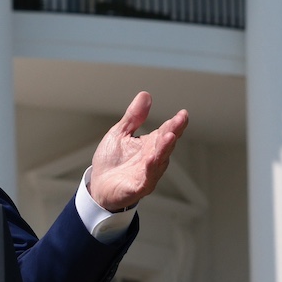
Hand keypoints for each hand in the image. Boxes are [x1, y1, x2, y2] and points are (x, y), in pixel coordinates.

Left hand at [87, 91, 187, 212]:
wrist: (98, 186)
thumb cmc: (111, 161)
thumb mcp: (121, 133)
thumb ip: (134, 117)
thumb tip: (145, 95)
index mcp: (150, 145)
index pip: (165, 132)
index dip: (175, 124)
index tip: (183, 114)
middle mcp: (152, 159)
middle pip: (165, 145)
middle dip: (172, 132)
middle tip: (178, 121)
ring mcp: (147, 174)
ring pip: (159, 160)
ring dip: (164, 149)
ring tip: (169, 136)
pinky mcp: (137, 187)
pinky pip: (146, 178)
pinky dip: (150, 170)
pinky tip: (152, 159)